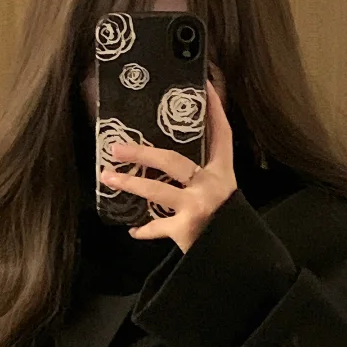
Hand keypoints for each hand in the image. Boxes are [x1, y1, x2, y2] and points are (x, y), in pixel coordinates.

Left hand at [98, 78, 236, 253]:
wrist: (238, 260)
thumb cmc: (228, 225)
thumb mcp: (224, 197)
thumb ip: (204, 180)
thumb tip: (172, 164)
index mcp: (223, 174)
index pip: (222, 135)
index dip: (214, 111)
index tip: (205, 87)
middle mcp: (211, 186)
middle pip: (173, 160)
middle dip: (142, 151)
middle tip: (117, 146)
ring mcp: (197, 207)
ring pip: (157, 190)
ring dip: (130, 183)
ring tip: (108, 177)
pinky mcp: (185, 230)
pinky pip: (157, 227)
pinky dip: (144, 229)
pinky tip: (133, 230)